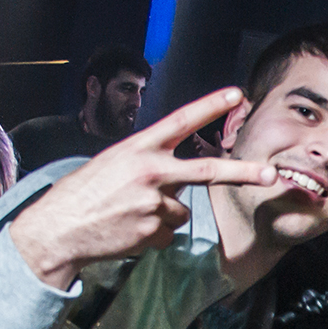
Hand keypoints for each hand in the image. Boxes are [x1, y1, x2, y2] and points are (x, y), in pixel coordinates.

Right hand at [9, 87, 276, 289]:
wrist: (56, 230)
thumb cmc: (82, 193)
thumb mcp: (112, 163)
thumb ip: (148, 163)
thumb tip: (178, 177)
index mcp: (138, 148)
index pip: (181, 121)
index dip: (210, 106)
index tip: (236, 94)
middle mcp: (150, 172)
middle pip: (206, 172)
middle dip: (242, 173)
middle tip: (271, 174)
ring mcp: (153, 204)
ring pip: (180, 211)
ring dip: (163, 215)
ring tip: (129, 214)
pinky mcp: (152, 232)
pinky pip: (167, 234)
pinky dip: (152, 234)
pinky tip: (127, 230)